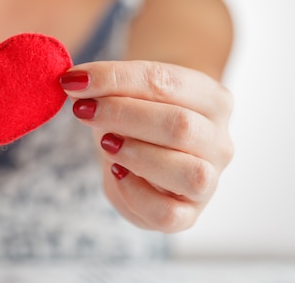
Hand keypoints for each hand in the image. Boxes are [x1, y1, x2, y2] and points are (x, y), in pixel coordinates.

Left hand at [60, 60, 233, 231]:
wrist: (148, 147)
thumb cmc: (139, 113)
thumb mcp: (124, 92)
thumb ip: (104, 85)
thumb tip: (75, 83)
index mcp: (212, 98)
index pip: (166, 82)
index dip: (115, 79)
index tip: (75, 81)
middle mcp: (219, 140)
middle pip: (180, 125)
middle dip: (122, 116)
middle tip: (83, 110)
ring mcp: (209, 180)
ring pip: (188, 173)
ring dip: (137, 155)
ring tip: (107, 143)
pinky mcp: (188, 215)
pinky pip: (168, 214)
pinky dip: (135, 194)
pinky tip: (116, 173)